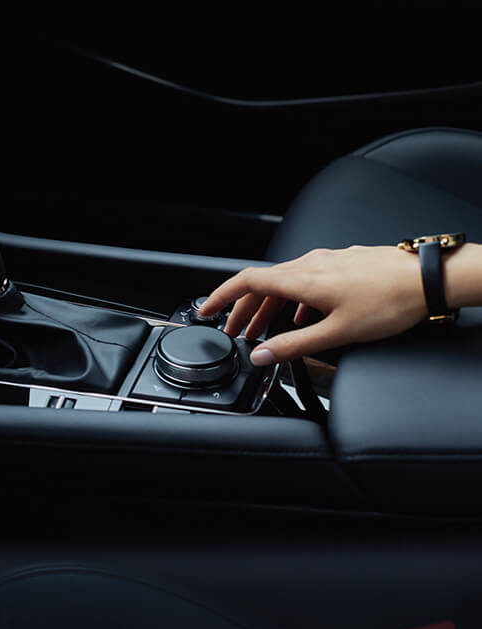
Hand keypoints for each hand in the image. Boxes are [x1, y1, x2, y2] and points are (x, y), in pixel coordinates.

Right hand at [197, 246, 427, 365]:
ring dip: (269, 306)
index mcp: (302, 280)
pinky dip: (293, 300)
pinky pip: (306, 280)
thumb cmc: (391, 301)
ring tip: (266, 329)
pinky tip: (304, 317)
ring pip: (285, 282)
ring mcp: (328, 261)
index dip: (221, 296)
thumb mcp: (338, 333)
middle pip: (263, 284)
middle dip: (243, 309)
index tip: (207, 309)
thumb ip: (295, 346)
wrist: (430, 279)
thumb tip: (263, 356)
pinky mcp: (344, 263)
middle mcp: (311, 265)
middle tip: (234, 330)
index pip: (247, 282)